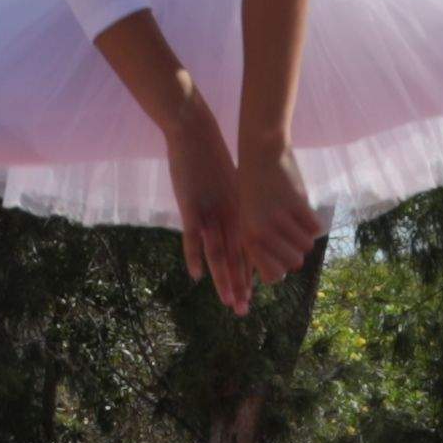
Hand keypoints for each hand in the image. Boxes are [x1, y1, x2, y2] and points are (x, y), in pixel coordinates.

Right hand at [156, 108, 253, 307]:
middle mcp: (229, 215)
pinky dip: (195, 256)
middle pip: (236, 256)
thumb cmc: (211, 156)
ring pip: (220, 252)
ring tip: (228, 301)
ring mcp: (212, 212)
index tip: (250, 296)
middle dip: (239, 285)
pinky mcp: (192, 205)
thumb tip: (240, 217)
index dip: (247, 273)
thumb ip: (233, 203)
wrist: (195, 132)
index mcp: (238, 211)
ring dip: (224, 279)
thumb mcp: (228, 182)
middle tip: (243, 310)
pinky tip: (197, 276)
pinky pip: (194, 236)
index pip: (244, 249)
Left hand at [229, 137, 324, 293]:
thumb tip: (285, 273)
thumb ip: (262, 248)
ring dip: (304, 235)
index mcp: (249, 239)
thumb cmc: (254, 191)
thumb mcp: (249, 220)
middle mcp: (263, 232)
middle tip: (288, 233)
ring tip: (292, 218)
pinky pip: (316, 228)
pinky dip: (312, 220)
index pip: (274, 276)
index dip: (281, 268)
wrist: (261, 154)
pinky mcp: (297, 204)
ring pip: (307, 246)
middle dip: (295, 252)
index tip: (280, 256)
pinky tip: (300, 207)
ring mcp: (281, 218)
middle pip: (295, 263)